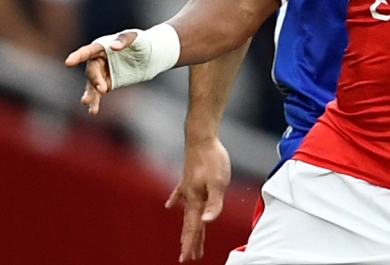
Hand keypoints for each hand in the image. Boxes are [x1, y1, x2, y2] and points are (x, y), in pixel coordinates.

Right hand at [64, 31, 137, 114]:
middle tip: (102, 89)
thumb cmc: (139, 41)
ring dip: (90, 94)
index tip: (68, 62)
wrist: (148, 55)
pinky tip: (92, 111)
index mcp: (100, 47)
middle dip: (95, 80)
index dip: (77, 56)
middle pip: (91, 71)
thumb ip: (124, 40)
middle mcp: (97, 61)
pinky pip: (98, 94)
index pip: (87, 52)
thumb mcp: (135, 37)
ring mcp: (100, 74)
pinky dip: (95, 102)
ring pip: (91, 85)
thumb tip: (113, 47)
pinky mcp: (106, 84)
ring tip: (87, 103)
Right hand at [165, 137, 231, 261]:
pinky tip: (169, 206)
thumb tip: (207, 222)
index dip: (190, 243)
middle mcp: (189, 196)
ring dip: (187, 226)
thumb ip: (214, 203)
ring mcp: (187, 187)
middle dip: (190, 240)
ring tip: (184, 239)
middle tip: (189, 257)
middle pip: (190, 223)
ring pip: (187, 212)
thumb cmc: (212, 159)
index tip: (186, 258)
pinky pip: (180, 194)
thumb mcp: (219, 182)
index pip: (193, 227)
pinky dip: (175, 201)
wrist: (201, 137)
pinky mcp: (188, 177)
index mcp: (197, 200)